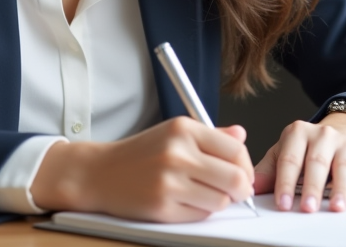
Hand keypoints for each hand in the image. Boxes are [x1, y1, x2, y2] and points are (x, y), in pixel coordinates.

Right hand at [31, 117, 253, 221]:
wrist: (100, 172)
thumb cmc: (140, 154)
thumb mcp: (174, 133)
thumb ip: (211, 135)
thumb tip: (241, 136)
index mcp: (183, 129)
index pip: (236, 150)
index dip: (245, 166)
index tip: (241, 173)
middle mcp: (177, 152)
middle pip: (236, 179)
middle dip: (240, 189)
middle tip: (233, 191)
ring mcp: (169, 181)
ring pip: (221, 201)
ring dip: (218, 202)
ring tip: (202, 194)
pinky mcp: (162, 207)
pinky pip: (200, 215)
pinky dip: (198, 212)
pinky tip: (184, 201)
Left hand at [252, 114, 345, 212]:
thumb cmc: (310, 146)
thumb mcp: (286, 150)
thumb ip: (269, 169)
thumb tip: (252, 187)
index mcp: (298, 133)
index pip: (289, 159)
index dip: (285, 183)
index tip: (282, 203)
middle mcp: (323, 135)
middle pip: (316, 163)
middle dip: (311, 187)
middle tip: (307, 207)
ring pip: (343, 168)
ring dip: (340, 189)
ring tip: (336, 207)